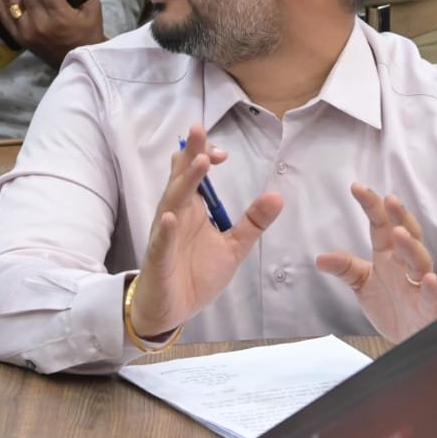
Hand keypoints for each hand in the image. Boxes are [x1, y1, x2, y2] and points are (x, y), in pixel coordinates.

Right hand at [130, 124, 283, 337]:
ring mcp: (165, 235)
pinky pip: (161, 242)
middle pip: (181, 179)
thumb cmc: (195, 273)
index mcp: (191, 210)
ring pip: (172, 203)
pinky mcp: (159, 259)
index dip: (204, 157)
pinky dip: (165, 230)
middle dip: (190, 154)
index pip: (194, 174)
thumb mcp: (232, 247)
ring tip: (197, 163)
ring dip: (184, 183)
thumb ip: (252, 222)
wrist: (171, 309)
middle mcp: (175, 215)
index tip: (223, 153)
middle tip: (198, 129)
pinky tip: (170, 218)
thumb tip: (277, 195)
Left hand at [316, 183, 436, 343]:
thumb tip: (320, 258)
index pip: (381, 225)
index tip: (357, 188)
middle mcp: (406, 265)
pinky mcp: (430, 308)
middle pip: (406, 235)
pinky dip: (431, 288)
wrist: (409, 338)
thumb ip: (345, 268)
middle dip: (399, 217)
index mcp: (388, 255)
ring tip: (400, 234)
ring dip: (411, 247)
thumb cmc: (390, 304)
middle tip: (389, 201)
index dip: (372, 206)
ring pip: (420, 261)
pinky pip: (432, 296)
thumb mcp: (362, 283)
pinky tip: (428, 279)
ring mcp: (420, 285)